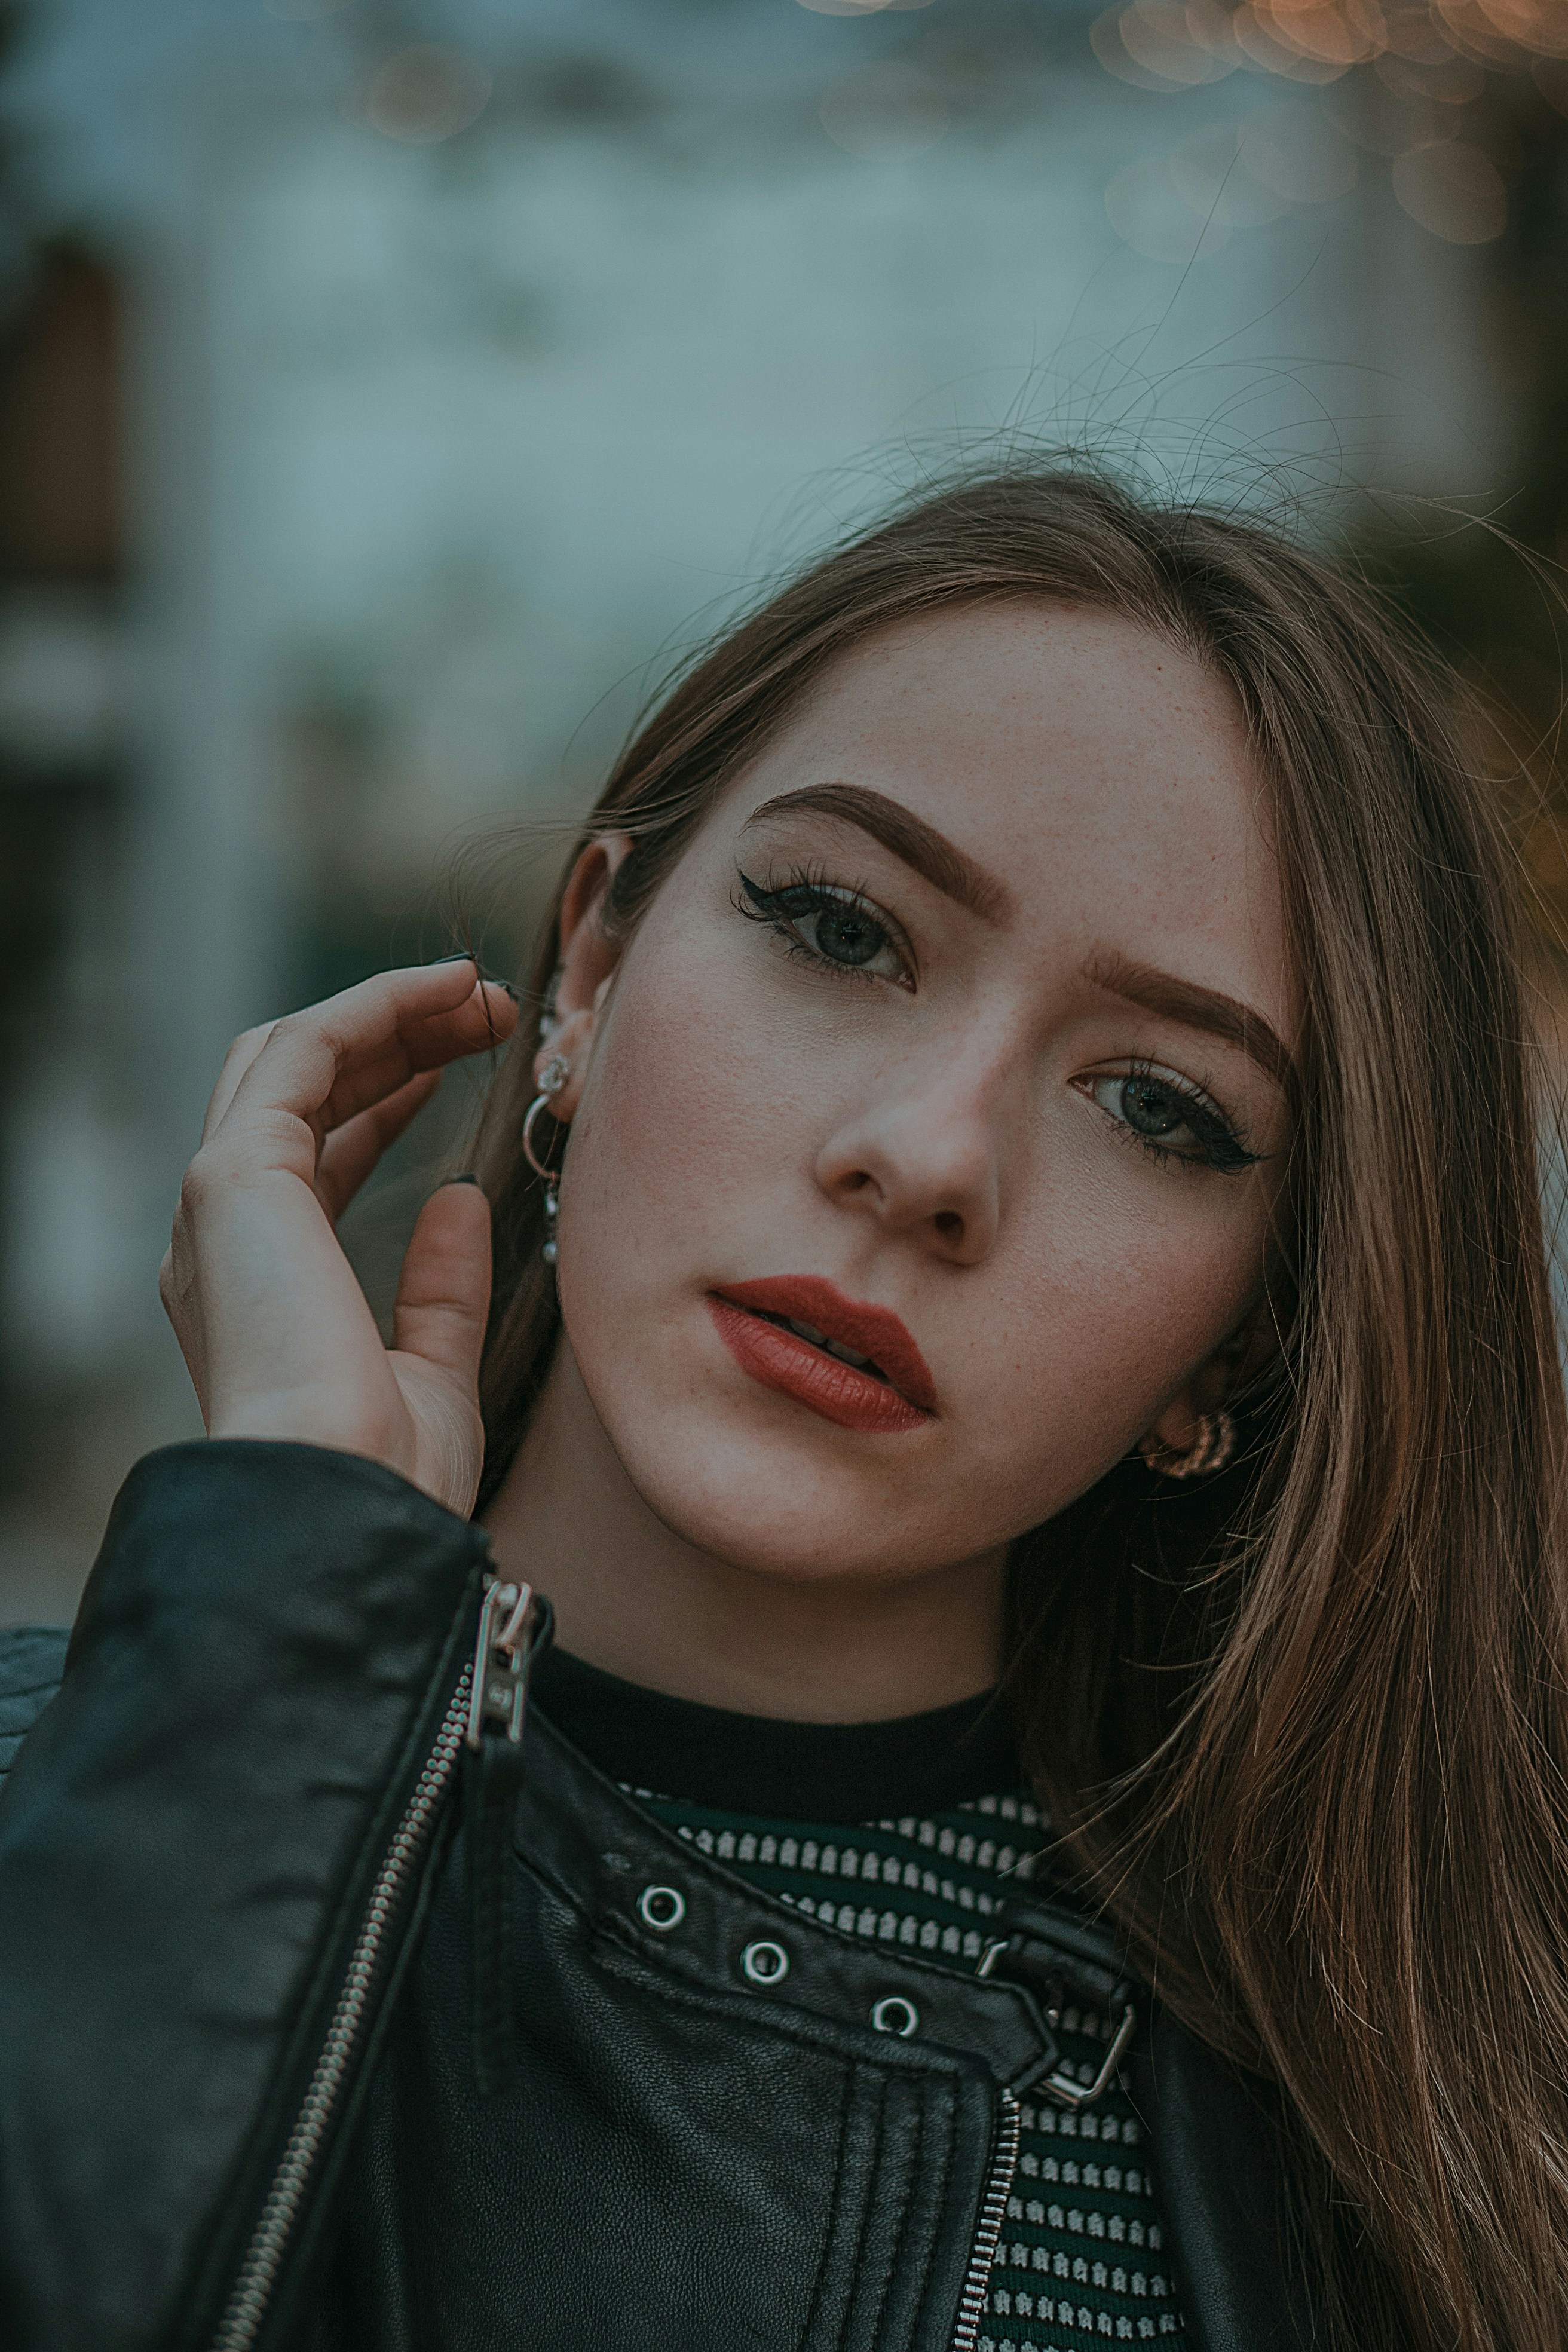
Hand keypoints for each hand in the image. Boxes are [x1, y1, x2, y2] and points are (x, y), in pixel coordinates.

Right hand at [159, 961, 518, 1518]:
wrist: (344, 1504)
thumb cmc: (389, 1473)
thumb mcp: (433, 1369)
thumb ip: (441, 1288)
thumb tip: (459, 1202)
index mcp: (259, 1283)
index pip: (310, 1153)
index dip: (383, 1096)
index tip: (455, 1064)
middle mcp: (223, 1234)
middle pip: (298, 1088)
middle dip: (389, 1038)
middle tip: (482, 1011)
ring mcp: (219, 1200)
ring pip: (293, 1055)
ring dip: (387, 1011)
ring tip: (477, 991)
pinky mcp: (234, 1175)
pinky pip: (302, 1052)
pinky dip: (373, 1007)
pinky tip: (443, 992)